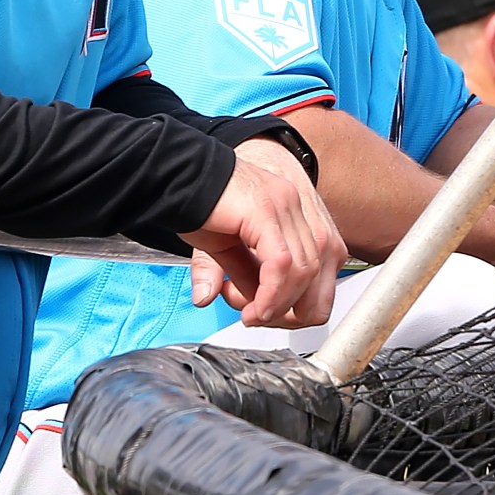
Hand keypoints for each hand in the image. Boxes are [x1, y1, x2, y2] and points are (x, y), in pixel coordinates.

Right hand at [181, 141, 341, 328]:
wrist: (173, 175)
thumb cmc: (197, 205)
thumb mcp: (224, 251)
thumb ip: (244, 277)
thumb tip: (253, 308)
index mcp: (293, 213)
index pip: (322, 267)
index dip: (301, 302)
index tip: (270, 315)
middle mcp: (295, 206)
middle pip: (319, 272)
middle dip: (292, 309)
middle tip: (259, 318)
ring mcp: (285, 205)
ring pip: (304, 271)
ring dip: (279, 305)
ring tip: (250, 314)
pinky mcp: (266, 210)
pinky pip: (282, 264)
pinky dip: (271, 293)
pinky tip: (252, 306)